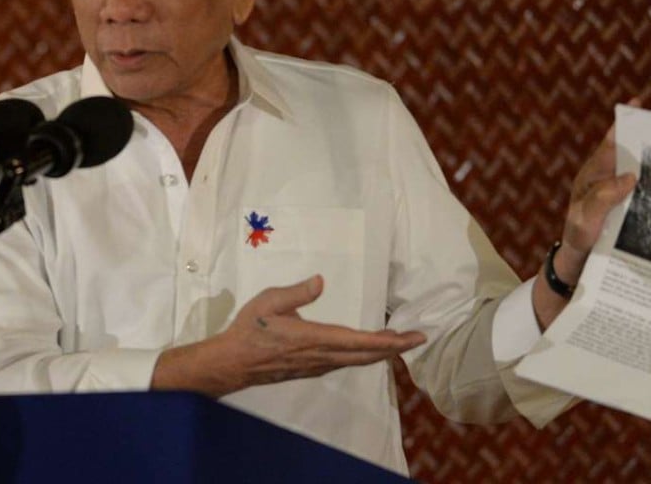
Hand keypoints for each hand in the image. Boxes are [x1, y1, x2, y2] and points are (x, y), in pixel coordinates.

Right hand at [151, 275, 425, 396]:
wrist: (233, 363)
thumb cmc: (249, 329)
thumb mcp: (269, 302)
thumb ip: (297, 292)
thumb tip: (321, 280)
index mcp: (315, 338)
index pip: (361, 341)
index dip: (390, 341)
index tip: (413, 338)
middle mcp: (322, 356)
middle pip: (367, 355)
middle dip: (394, 348)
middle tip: (418, 339)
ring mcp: (318, 366)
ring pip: (357, 360)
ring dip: (380, 352)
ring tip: (397, 341)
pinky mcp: (312, 369)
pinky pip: (345, 363)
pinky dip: (363, 355)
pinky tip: (366, 350)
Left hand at [533, 117, 636, 327]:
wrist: (577, 268)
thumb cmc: (577, 240)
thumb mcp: (584, 220)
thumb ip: (602, 197)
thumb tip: (629, 175)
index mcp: (592, 176)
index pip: (609, 145)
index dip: (623, 124)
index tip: (636, 104)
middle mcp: (604, 181)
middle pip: (628, 154)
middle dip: (647, 140)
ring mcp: (615, 195)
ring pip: (638, 172)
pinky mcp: (625, 209)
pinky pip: (643, 192)